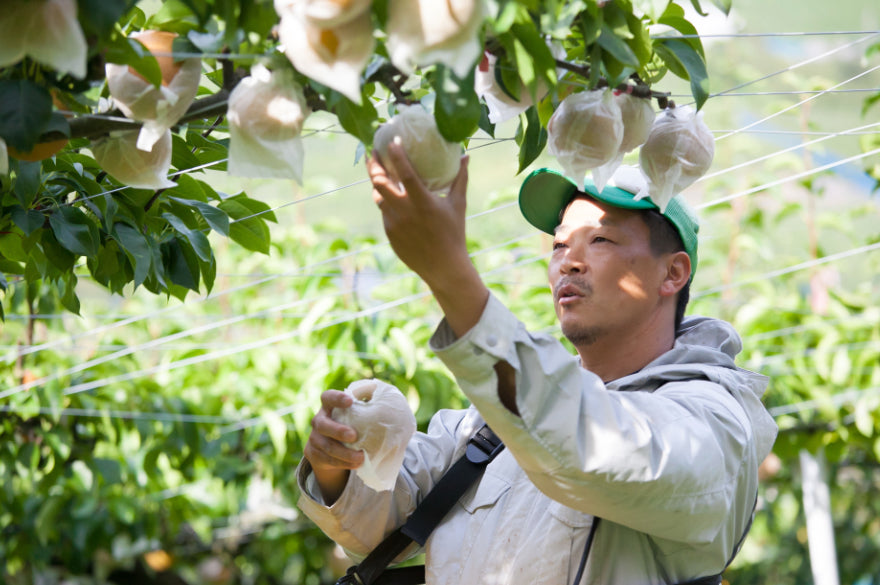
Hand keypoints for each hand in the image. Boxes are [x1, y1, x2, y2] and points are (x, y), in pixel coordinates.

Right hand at [303, 390, 364, 503]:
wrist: (331, 449)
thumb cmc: (352, 425)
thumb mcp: (358, 415)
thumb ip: (369, 406)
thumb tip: (393, 402)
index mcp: (329, 406)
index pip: (327, 397)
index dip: (337, 398)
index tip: (350, 401)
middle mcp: (319, 420)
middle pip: (322, 424)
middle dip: (338, 430)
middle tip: (354, 436)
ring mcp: (314, 438)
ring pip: (325, 445)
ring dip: (343, 453)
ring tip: (360, 458)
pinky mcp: (314, 454)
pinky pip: (327, 460)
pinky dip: (342, 463)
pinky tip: (355, 465)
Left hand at [367, 142, 488, 336]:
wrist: (443, 268)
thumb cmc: (454, 234)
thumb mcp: (458, 205)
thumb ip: (460, 179)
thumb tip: (466, 156)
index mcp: (422, 203)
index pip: (404, 173)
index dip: (396, 155)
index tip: (391, 141)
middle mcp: (404, 212)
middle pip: (379, 183)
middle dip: (373, 165)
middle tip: (373, 153)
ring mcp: (394, 224)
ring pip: (378, 197)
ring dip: (377, 183)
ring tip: (379, 172)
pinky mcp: (389, 234)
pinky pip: (384, 212)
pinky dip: (386, 202)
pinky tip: (391, 197)